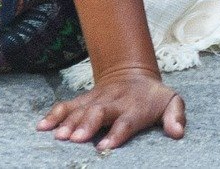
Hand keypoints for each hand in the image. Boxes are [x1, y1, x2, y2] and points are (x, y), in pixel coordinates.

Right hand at [38, 68, 185, 152]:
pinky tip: (42, 125)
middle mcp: (114, 102)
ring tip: (58, 135)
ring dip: (68, 122)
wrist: (133, 73)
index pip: (126, 120)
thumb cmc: (152, 97)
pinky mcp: (84, 99)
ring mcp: (96, 99)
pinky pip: (67, 105)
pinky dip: (54, 114)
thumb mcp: (171, 101)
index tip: (106, 146)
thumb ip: (176, 116)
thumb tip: (178, 132)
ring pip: (80, 109)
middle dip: (87, 125)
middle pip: (99, 113)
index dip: (117, 133)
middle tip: (75, 139)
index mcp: (135, 106)